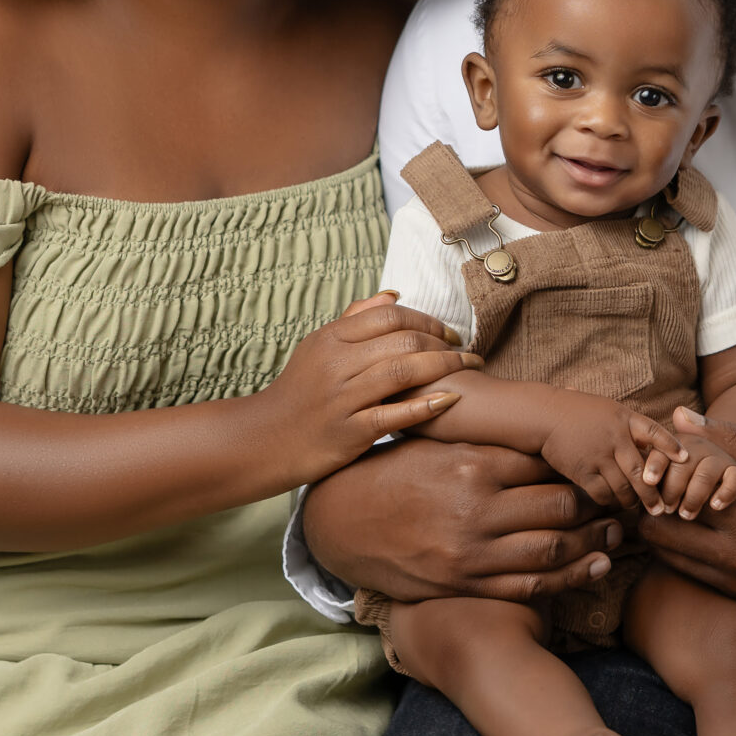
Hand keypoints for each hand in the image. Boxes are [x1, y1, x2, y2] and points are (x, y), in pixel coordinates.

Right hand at [256, 293, 482, 483]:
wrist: (265, 439)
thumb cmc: (299, 392)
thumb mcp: (318, 347)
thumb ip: (355, 319)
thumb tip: (394, 295)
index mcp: (331, 338)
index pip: (389, 316)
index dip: (427, 320)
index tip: (450, 333)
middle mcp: (336, 364)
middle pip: (402, 340)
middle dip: (444, 343)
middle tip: (467, 352)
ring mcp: (342, 398)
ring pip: (403, 372)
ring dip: (446, 368)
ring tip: (471, 369)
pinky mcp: (349, 432)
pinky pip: (394, 414)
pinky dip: (426, 406)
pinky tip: (451, 400)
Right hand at [301, 437, 625, 603]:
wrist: (341, 523)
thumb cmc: (391, 474)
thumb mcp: (434, 445)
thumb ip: (484, 440)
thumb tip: (534, 432)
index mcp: (472, 464)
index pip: (546, 464)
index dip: (581, 466)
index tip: (603, 466)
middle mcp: (477, 508)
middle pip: (559, 505)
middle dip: (597, 505)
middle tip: (623, 502)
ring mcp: (473, 550)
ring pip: (552, 548)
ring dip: (593, 542)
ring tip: (617, 535)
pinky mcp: (466, 583)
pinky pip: (529, 584)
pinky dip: (568, 578)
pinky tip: (594, 567)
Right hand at [540, 394, 667, 512]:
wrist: (544, 415)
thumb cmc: (579, 412)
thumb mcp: (609, 410)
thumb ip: (631, 427)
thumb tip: (658, 443)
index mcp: (624, 418)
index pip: (654, 432)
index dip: (671, 446)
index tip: (685, 459)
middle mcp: (614, 437)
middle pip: (641, 471)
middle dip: (653, 494)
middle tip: (661, 508)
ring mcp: (598, 455)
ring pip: (623, 487)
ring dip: (631, 501)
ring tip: (636, 506)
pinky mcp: (581, 470)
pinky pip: (602, 493)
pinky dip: (609, 500)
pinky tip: (612, 501)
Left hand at [635, 410, 735, 604]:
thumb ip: (729, 437)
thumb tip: (679, 417)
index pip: (670, 495)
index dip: (662, 473)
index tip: (667, 458)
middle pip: (659, 535)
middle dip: (654, 506)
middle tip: (667, 482)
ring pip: (672, 561)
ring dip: (668, 533)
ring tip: (683, 503)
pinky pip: (700, 578)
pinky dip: (690, 554)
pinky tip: (707, 528)